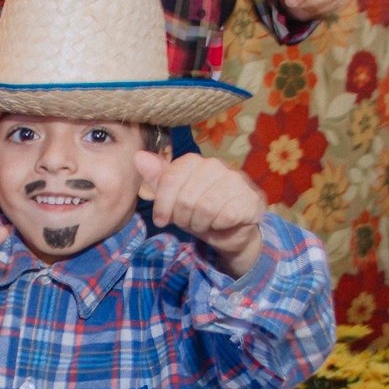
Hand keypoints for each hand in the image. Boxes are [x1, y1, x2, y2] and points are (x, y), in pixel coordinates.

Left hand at [136, 151, 265, 275]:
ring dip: (200, 224)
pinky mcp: (249, 199)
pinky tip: (220, 225)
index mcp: (194, 162)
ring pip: (205, 207)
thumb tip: (138, 156)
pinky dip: (218, 227)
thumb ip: (157, 179)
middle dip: (183, 217)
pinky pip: (224, 216)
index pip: (171, 178)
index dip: (163, 203)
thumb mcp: (173, 199)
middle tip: (189, 222)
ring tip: (204, 224)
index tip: (162, 220)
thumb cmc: (198, 213)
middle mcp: (216, 165)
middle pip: (186, 197)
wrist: (230, 232)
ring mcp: (236, 180)